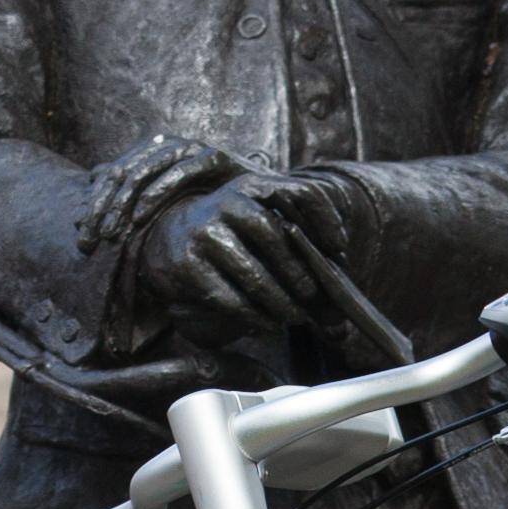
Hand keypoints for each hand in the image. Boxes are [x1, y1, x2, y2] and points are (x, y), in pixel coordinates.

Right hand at [145, 177, 333, 338]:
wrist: (168, 239)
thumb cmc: (231, 236)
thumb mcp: (259, 225)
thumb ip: (296, 246)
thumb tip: (340, 286)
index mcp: (254, 186)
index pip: (301, 191)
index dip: (325, 219)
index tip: (338, 248)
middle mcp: (227, 202)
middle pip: (273, 234)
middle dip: (298, 270)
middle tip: (312, 295)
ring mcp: (203, 231)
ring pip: (251, 271)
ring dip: (278, 299)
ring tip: (294, 316)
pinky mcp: (186, 263)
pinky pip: (227, 295)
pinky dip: (251, 314)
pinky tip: (265, 322)